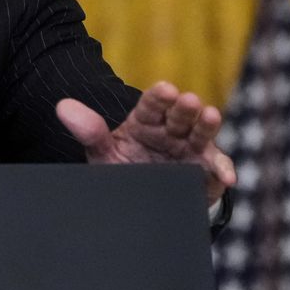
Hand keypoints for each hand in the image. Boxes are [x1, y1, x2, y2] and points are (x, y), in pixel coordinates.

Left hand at [55, 82, 236, 202]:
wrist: (139, 200)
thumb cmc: (123, 168)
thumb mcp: (104, 152)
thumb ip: (88, 131)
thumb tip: (62, 107)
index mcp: (146, 121)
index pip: (152, 104)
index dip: (159, 97)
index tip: (164, 89)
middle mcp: (172, 132)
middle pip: (180, 115)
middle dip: (184, 108)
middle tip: (187, 100)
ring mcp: (190, 150)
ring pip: (201, 135)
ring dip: (207, 126)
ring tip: (210, 116)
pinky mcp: (204, 173)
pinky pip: (215, 169)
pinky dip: (223, 171)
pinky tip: (227, 176)